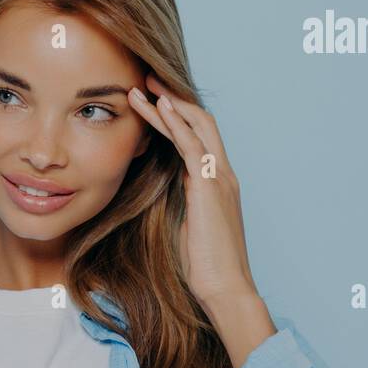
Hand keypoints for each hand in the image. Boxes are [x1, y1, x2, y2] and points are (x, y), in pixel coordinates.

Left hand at [126, 74, 257, 307]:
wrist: (224, 288)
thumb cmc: (203, 265)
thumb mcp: (185, 225)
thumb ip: (177, 202)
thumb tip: (157, 190)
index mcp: (217, 183)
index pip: (199, 137)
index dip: (178, 115)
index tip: (153, 100)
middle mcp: (223, 174)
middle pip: (201, 121)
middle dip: (174, 98)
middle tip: (147, 80)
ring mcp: (220, 178)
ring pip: (197, 126)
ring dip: (169, 103)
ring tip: (143, 86)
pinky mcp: (211, 187)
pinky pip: (192, 145)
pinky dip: (176, 123)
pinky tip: (159, 107)